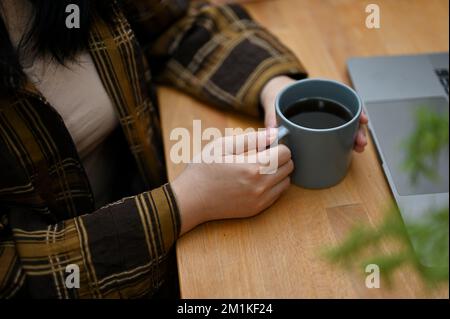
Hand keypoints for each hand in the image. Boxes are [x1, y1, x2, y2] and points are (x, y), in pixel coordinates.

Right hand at [172, 129, 293, 234]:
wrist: (190, 200)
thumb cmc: (203, 169)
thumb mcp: (222, 146)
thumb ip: (251, 138)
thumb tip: (274, 134)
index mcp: (254, 167)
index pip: (286, 152)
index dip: (277, 145)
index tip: (265, 145)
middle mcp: (262, 186)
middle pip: (289, 167)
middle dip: (279, 158)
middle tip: (261, 155)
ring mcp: (260, 201)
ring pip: (286, 182)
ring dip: (278, 173)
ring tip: (257, 168)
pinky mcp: (257, 210)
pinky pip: (277, 195)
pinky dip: (272, 186)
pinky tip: (253, 181)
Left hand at [260, 76, 368, 152]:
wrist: (275, 94)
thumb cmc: (278, 95)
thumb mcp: (273, 102)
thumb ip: (272, 116)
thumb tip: (272, 132)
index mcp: (317, 92)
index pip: (344, 97)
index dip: (356, 108)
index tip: (363, 119)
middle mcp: (326, 103)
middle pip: (348, 114)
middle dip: (358, 129)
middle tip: (360, 142)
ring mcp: (325, 115)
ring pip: (345, 125)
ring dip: (354, 136)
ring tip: (358, 148)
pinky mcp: (322, 126)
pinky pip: (337, 132)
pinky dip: (344, 140)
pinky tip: (351, 149)